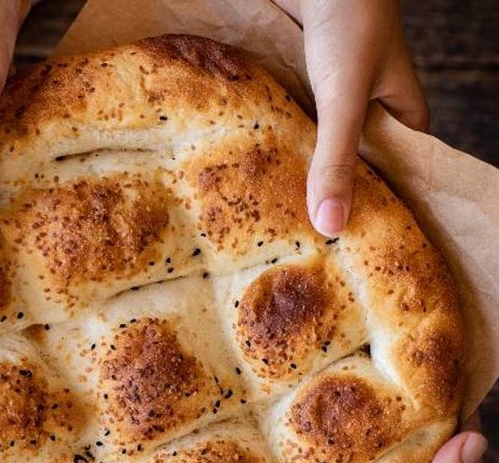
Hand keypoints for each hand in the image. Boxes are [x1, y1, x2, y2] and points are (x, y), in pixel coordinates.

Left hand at [273, 0, 428, 236]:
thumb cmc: (349, 22)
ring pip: (311, 147)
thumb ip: (336, 158)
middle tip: (296, 249)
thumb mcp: (344, 99)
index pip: (393, 180)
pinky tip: (247, 175)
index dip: (372, 214)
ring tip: (266, 224)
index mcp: (400, 118)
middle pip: (348, 169)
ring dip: (292, 174)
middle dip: (324, 200)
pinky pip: (284, 123)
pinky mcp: (295, 85)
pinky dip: (270, 143)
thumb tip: (331, 224)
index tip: (347, 254)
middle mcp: (366, 112)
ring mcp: (329, 99)